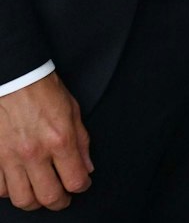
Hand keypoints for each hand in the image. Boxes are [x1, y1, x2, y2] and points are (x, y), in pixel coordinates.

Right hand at [0, 73, 91, 210]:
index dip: (82, 187)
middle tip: (62, 198)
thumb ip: (82, 142)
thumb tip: (86, 167)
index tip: (81, 184)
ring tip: (39, 193)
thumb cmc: (43, 90)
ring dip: (33, 201)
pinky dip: (10, 191)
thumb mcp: (73, 111)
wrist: (14, 79)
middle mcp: (34, 152)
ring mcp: (10, 156)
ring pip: (21, 199)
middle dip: (59, 202)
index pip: (75, 181)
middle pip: (48, 197)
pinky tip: (18, 183)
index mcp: (59, 140)